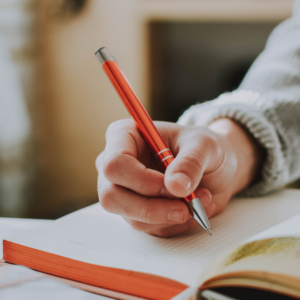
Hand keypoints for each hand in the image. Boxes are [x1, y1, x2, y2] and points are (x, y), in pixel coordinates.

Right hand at [96, 118, 262, 236]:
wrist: (214, 166)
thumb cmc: (203, 147)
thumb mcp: (204, 145)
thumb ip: (191, 162)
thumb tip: (175, 186)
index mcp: (124, 136)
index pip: (115, 164)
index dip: (142, 180)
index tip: (174, 186)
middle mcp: (118, 165)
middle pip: (112, 196)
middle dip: (152, 208)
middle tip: (186, 206)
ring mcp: (124, 190)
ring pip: (132, 217)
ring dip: (170, 215)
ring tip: (200, 200)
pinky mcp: (137, 211)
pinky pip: (150, 228)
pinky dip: (176, 223)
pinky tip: (194, 207)